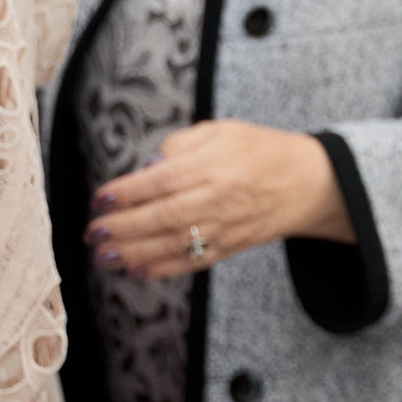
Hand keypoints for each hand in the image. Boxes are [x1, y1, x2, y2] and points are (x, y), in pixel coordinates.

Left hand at [85, 120, 352, 281]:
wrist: (308, 182)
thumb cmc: (262, 150)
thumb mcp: (224, 130)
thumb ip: (183, 143)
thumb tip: (148, 166)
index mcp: (216, 163)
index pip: (163, 179)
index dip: (128, 191)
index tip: (100, 198)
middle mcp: (220, 197)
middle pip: (164, 216)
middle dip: (123, 226)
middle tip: (93, 232)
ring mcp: (226, 226)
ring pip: (174, 244)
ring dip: (135, 253)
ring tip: (104, 256)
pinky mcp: (231, 247)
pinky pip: (193, 261)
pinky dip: (164, 270)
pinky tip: (137, 271)